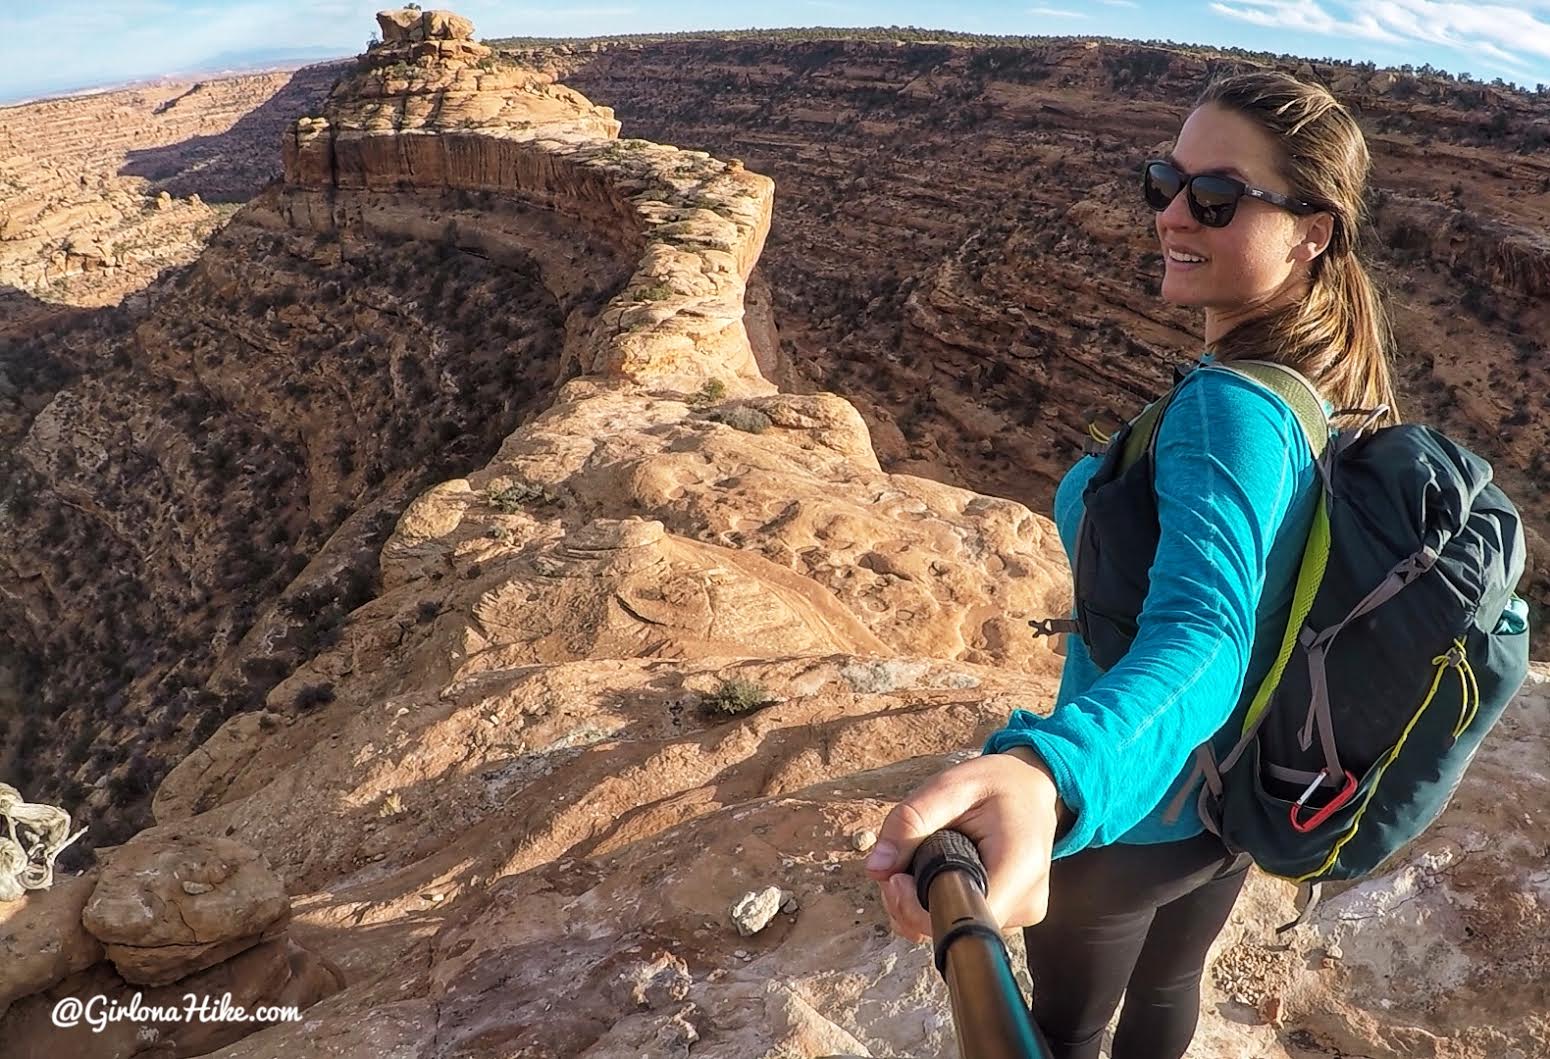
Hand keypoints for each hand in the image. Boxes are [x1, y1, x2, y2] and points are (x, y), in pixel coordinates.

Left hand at [865, 748, 1066, 942]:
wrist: (1032, 789)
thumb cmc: (996, 783)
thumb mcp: (950, 785)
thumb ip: (910, 821)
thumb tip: (876, 868)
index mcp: (1018, 867)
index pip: (959, 918)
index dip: (914, 907)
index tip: (895, 876)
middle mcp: (1025, 902)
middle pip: (948, 926)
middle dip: (907, 900)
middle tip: (900, 857)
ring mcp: (1020, 915)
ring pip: (948, 927)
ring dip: (916, 901)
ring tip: (919, 857)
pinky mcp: (1009, 917)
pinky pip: (958, 921)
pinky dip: (933, 902)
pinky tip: (932, 871)